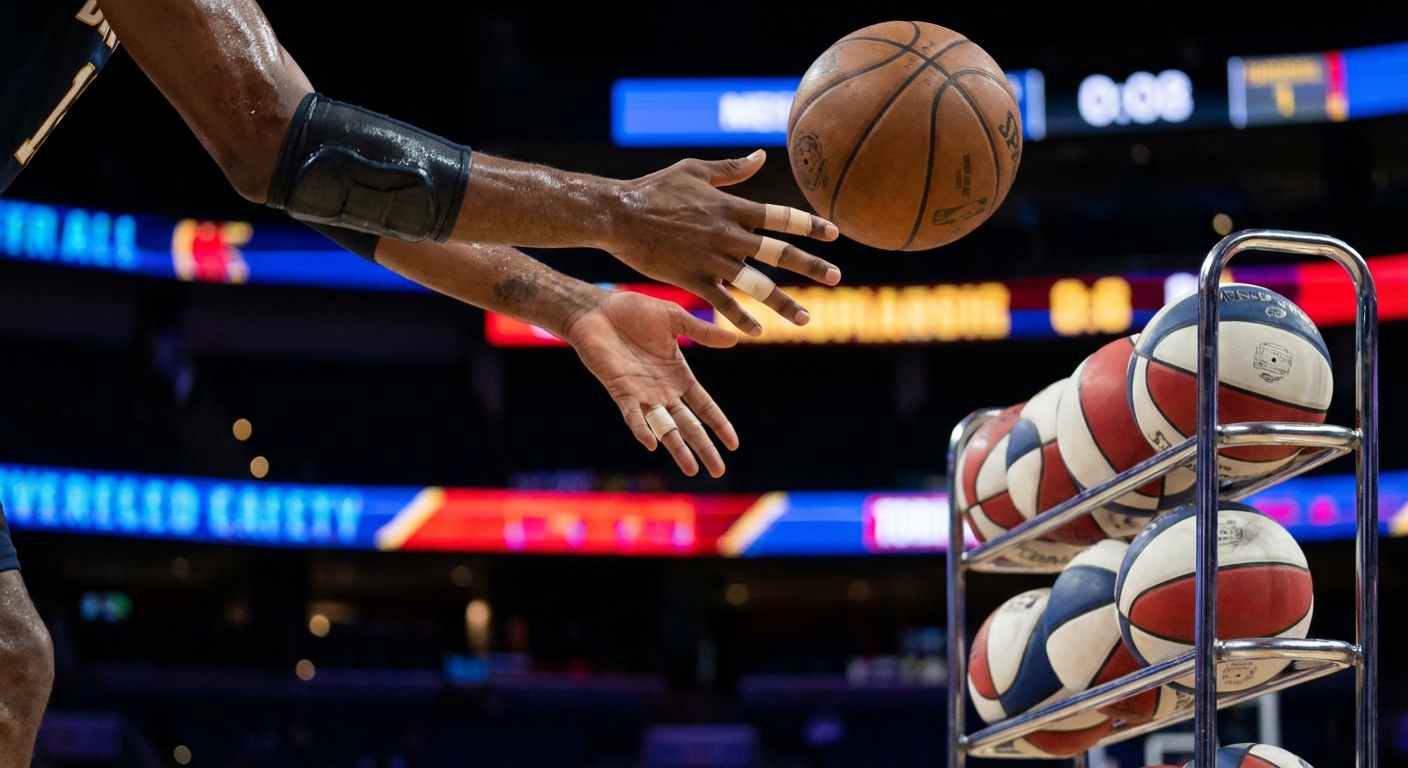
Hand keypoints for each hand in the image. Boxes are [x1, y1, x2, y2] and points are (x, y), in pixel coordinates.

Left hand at [564, 290, 738, 476]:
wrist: (598, 310)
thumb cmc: (634, 312)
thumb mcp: (674, 319)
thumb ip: (701, 332)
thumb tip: (736, 339)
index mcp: (678, 375)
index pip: (704, 406)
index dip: (718, 424)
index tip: (733, 444)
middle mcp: (662, 390)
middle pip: (688, 425)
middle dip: (703, 448)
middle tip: (717, 471)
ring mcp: (641, 393)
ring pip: (663, 427)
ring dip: (676, 448)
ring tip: (690, 469)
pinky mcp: (619, 389)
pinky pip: (632, 414)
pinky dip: (641, 428)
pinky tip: (652, 443)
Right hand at [606, 150, 841, 335]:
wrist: (619, 215)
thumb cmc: (654, 188)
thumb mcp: (695, 170)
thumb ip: (732, 169)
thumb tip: (761, 156)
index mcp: (732, 208)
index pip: (781, 217)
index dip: (810, 225)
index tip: (834, 234)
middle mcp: (728, 235)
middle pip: (779, 253)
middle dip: (811, 265)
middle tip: (836, 276)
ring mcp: (712, 259)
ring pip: (757, 284)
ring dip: (783, 303)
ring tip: (805, 318)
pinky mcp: (693, 279)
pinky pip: (723, 302)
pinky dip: (741, 318)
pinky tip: (758, 331)